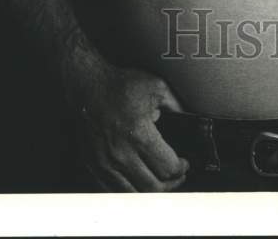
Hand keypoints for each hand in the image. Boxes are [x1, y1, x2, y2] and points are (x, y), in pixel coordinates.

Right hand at [66, 59, 188, 191]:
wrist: (86, 85)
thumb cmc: (120, 84)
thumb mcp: (156, 86)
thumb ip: (176, 105)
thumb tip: (191, 119)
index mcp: (139, 134)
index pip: (167, 167)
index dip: (181, 168)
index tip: (184, 163)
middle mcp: (121, 153)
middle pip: (152, 186)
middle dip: (171, 183)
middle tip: (176, 175)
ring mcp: (105, 162)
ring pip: (133, 193)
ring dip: (150, 191)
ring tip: (159, 181)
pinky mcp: (94, 164)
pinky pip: (113, 190)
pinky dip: (129, 190)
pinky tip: (137, 181)